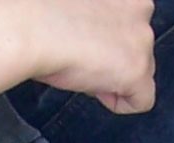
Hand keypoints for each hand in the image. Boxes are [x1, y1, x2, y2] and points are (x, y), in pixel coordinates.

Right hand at [0, 0, 155, 112]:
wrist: (31, 24)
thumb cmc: (38, 9)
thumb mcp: (72, 3)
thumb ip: (91, 13)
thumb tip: (87, 35)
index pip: (130, 17)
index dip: (107, 37)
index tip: (85, 43)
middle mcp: (142, 7)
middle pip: (138, 44)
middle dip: (113, 57)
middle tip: (81, 58)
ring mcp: (142, 40)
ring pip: (140, 69)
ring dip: (113, 76)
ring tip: (80, 70)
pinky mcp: (137, 70)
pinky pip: (142, 100)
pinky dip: (118, 103)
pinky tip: (94, 91)